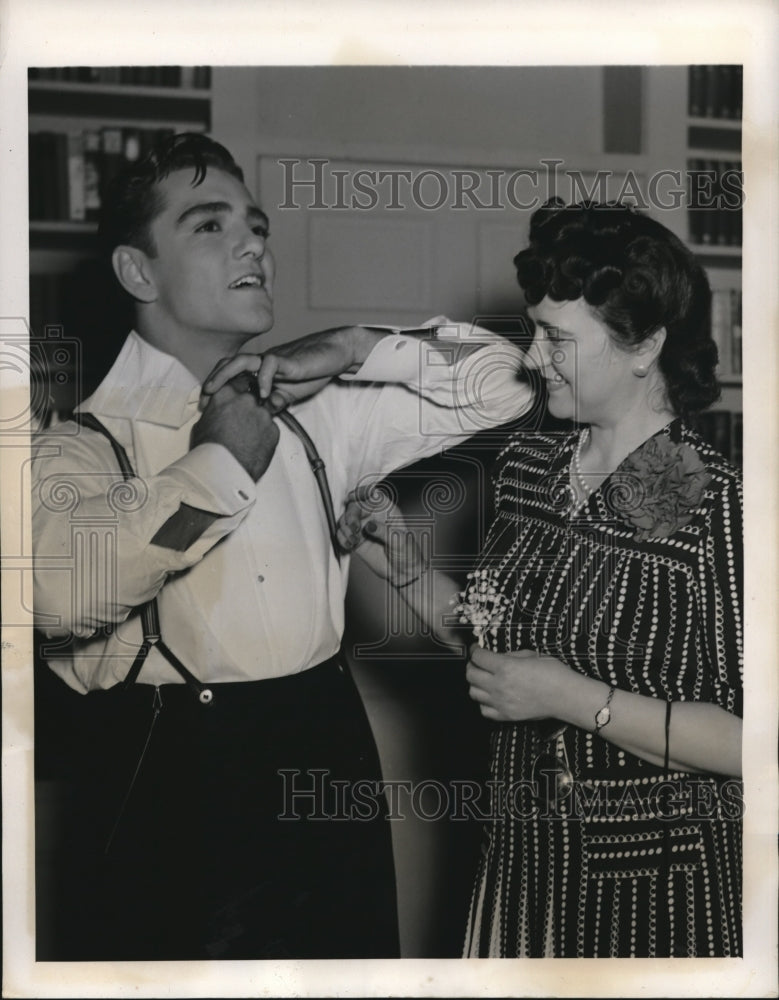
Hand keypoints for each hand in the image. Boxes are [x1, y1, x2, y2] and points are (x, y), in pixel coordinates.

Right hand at [190, 382, 278, 481]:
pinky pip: (271, 429)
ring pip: (264, 413)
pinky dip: (265, 436)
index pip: (238, 381)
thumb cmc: (208, 450)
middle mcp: (246, 400)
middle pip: (254, 396)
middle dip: (250, 406)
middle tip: (244, 421)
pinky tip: (254, 447)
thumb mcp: (203, 423)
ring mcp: (262, 414)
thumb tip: (219, 413)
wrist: (222, 471)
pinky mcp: (274, 430)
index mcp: (226, 394)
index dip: (241, 390)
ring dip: (258, 422)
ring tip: (247, 439)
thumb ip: (216, 411)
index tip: (240, 397)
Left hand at [200, 326, 385, 411]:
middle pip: (228, 365)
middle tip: (203, 401)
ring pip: (241, 361)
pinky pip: (270, 365)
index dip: (216, 388)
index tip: (205, 407)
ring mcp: (272, 360)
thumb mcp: (289, 393)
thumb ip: (275, 403)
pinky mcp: (286, 359)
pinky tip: (263, 395)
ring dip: (225, 375)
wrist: (333, 355)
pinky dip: (264, 380)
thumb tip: (262, 416)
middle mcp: (261, 363)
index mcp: (259, 371)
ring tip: (217, 392)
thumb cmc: (311, 371)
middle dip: (213, 381)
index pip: (230, 376)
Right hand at [336, 486, 426, 585]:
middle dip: (350, 516)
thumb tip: (368, 525)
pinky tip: (349, 546)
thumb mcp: (399, 540)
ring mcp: (363, 529)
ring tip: (353, 541)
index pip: (372, 494)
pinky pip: (343, 535)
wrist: (404, 573)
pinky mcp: (356, 541)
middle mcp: (373, 517)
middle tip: (354, 528)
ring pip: (345, 521)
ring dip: (345, 529)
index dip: (361, 492)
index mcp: (387, 511)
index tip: (352, 497)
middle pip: (354, 507)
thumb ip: (383, 531)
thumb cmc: (408, 553)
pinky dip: (342, 539)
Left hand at [465, 646, 573, 721]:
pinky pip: (484, 710)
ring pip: (473, 693)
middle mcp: (499, 686)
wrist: (566, 696)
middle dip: (472, 665)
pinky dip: (483, 702)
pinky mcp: (506, 716)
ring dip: (476, 684)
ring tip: (484, 679)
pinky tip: (491, 696)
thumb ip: (510, 655)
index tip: (476, 649)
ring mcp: (501, 703)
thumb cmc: (553, 673)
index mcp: (506, 667)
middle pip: (470, 675)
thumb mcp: (531, 654)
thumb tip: (497, 656)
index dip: (475, 650)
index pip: (478, 657)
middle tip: (479, 662)